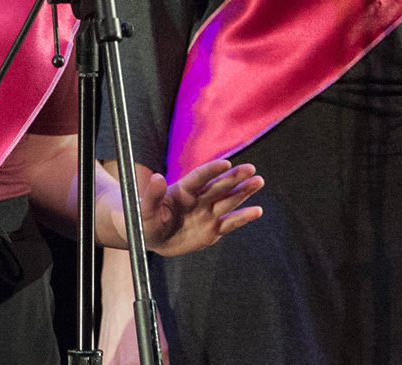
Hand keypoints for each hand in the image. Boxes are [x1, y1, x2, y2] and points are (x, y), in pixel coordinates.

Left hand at [135, 158, 262, 256]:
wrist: (152, 238)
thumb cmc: (144, 220)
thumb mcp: (143, 210)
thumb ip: (152, 195)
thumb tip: (157, 178)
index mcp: (182, 190)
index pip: (199, 177)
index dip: (211, 170)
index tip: (225, 163)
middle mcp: (199, 199)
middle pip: (219, 185)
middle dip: (234, 177)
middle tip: (251, 169)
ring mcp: (207, 214)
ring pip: (228, 200)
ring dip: (243, 192)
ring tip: (258, 181)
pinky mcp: (213, 230)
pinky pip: (230, 222)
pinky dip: (243, 217)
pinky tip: (257, 210)